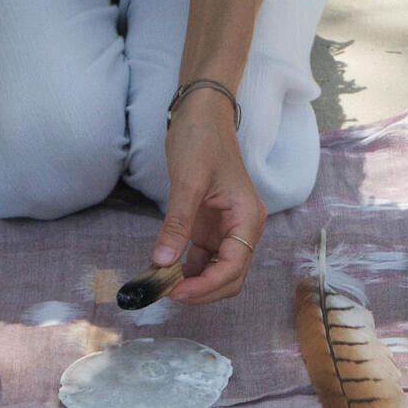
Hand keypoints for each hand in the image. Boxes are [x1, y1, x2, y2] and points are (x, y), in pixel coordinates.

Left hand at [150, 89, 265, 304]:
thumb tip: (162, 262)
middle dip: (201, 290)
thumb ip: (177, 224)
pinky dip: (184, 268)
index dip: (206, 286)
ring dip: (191, 283)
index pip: (233, 266)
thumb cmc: (202, 139)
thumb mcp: (187, 182)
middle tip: (166, 293)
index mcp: (248, 218)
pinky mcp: (209, 228)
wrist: (201, 114)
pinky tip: (162, 269)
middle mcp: (242, 228)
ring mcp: (226, 230)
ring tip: (159, 283)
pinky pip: (200, 259)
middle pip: (229, 277)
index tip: (175, 292)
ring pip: (215, 272)